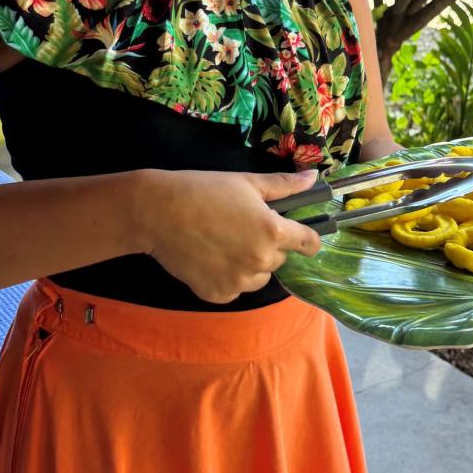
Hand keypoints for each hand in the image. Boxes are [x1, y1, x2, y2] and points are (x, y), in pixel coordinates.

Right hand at [134, 168, 323, 303]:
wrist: (158, 212)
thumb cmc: (203, 190)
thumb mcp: (246, 182)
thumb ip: (284, 185)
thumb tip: (314, 178)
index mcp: (272, 231)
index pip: (309, 244)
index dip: (307, 238)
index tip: (298, 234)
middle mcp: (260, 261)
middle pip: (280, 259)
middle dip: (268, 246)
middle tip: (242, 229)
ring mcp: (238, 281)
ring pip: (258, 278)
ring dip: (250, 265)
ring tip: (225, 245)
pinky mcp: (218, 295)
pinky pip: (234, 289)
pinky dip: (227, 278)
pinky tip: (210, 259)